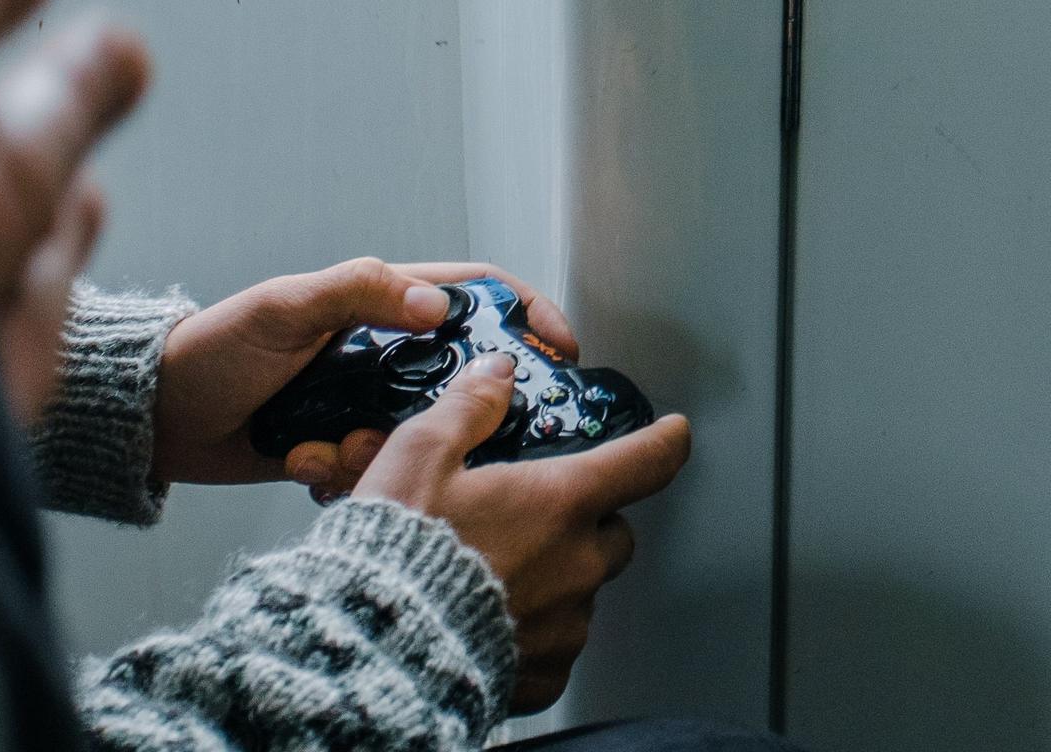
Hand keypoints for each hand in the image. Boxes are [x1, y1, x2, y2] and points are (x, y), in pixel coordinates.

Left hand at [154, 261, 580, 489]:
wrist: (160, 418)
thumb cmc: (214, 347)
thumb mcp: (285, 307)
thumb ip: (360, 293)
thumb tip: (437, 305)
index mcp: (380, 302)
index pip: (475, 295)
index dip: (526, 313)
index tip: (562, 346)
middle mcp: (383, 352)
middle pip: (461, 375)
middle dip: (463, 408)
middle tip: (469, 437)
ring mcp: (367, 404)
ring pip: (421, 434)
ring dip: (387, 449)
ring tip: (332, 448)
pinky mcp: (345, 452)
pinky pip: (379, 470)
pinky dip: (351, 475)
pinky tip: (306, 467)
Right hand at [353, 359, 693, 713]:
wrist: (379, 647)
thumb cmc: (400, 552)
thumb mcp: (420, 456)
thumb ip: (469, 409)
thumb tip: (497, 376)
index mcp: (560, 502)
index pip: (644, 462)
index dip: (664, 442)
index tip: (672, 435)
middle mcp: (578, 564)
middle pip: (614, 533)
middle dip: (588, 523)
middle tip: (535, 517)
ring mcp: (567, 624)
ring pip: (584, 591)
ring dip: (556, 578)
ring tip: (494, 574)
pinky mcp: (546, 673)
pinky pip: (556, 646)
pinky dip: (532, 632)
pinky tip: (488, 620)